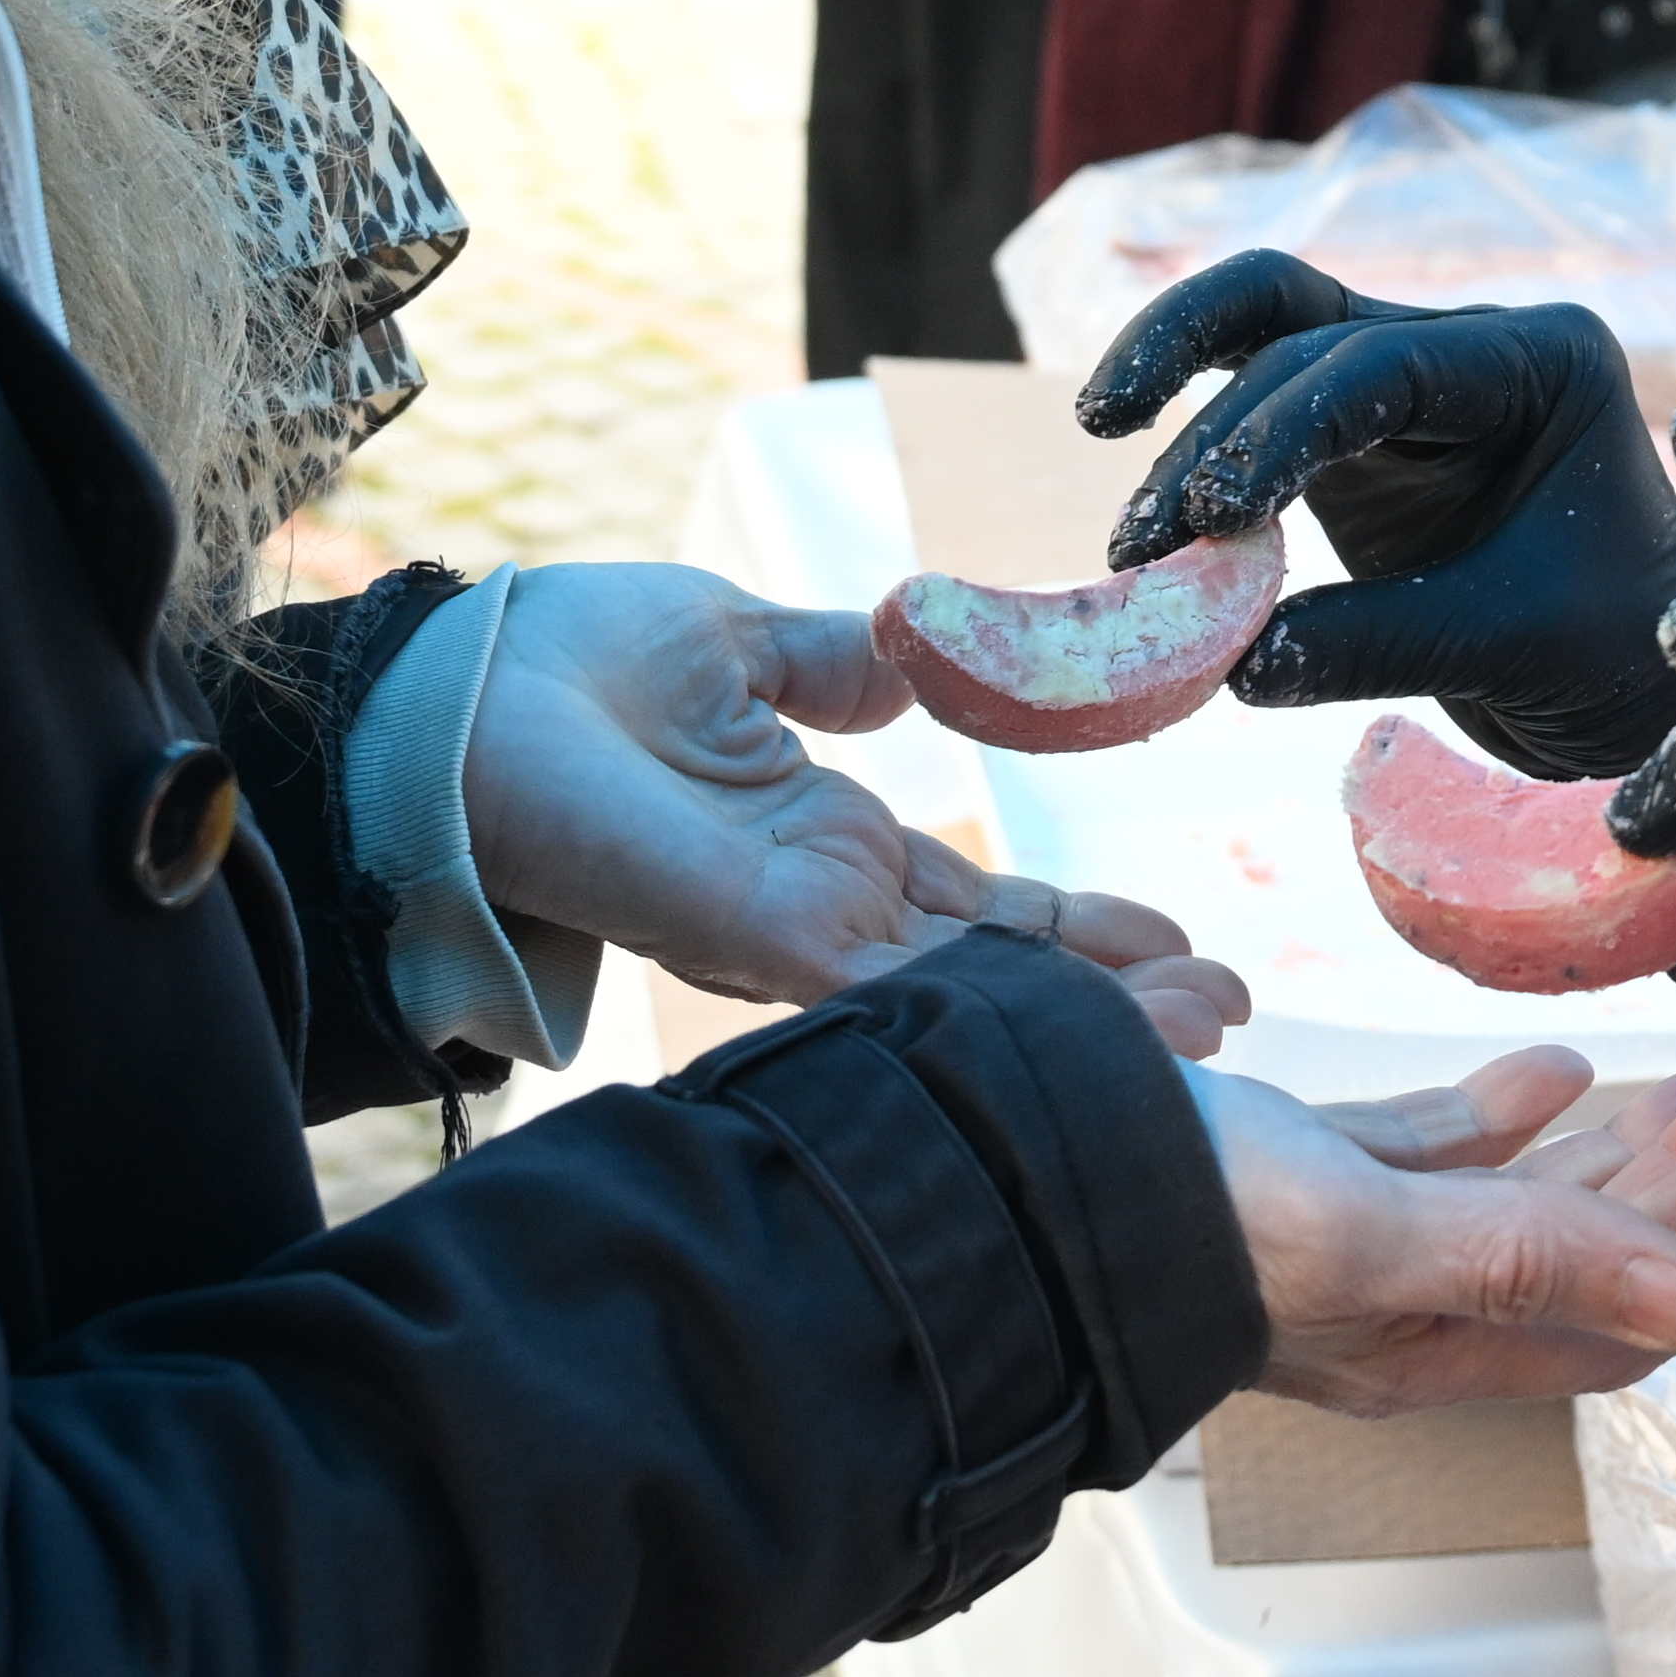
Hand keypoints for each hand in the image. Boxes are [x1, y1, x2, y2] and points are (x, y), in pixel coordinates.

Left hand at [453, 565, 1248, 1053]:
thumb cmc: (549, 667)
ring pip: (967, 997)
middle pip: (993, 970)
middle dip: (1110, 994)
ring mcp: (794, 932)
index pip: (974, 904)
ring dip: (1086, 1015)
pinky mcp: (761, 938)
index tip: (1175, 945)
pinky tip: (1094, 1020)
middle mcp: (817, 904)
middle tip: (1228, 1014)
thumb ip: (824, 660)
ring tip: (1202, 1033)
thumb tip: (906, 643)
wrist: (447, 699)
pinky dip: (1005, 1007)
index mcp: (814, 836)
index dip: (1076, 928)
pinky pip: (905, 989)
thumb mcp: (726, 643)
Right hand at [1080, 253, 1675, 776]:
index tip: (1211, 518)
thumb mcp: (1512, 643)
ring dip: (1181, 432)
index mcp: (1540, 362)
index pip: (1381, 367)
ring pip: (1258, 343)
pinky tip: (1144, 525)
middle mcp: (1469, 349)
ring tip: (1129, 550)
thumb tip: (1231, 661)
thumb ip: (1377, 639)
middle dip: (1212, 441)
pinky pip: (1253, 414)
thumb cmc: (1622, 656)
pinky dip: (1195, 457)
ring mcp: (1407, 387)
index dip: (1278, 432)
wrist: (1647, 691)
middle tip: (1143, 549)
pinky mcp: (1356, 444)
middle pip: (1299, 335)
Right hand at [1210, 1051, 1675, 1416]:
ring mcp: (1351, 1241)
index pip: (1624, 1319)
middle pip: (1592, 1253)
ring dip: (1618, 1142)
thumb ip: (1527, 1260)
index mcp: (1430, 1346)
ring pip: (1523, 1198)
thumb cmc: (1174, 1218)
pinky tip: (1554, 1068)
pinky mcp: (1295, 1177)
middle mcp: (1403, 1308)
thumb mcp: (1366, 1236)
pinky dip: (1502, 1114)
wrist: (1002, 1181)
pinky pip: (1431, 1152)